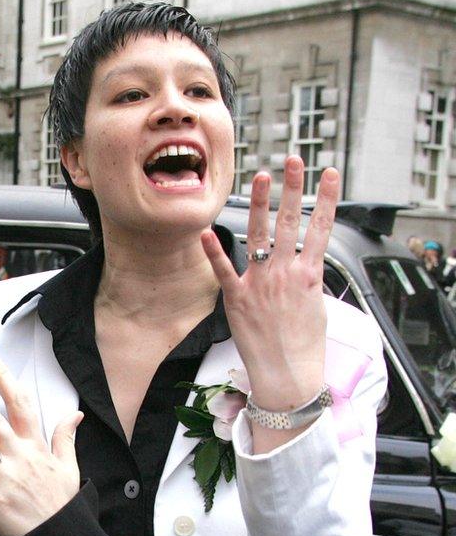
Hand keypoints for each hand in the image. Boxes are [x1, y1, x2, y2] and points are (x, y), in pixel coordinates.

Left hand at [202, 155, 335, 412]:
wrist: (288, 374)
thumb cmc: (305, 345)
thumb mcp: (317, 306)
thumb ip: (308, 280)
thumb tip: (305, 266)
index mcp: (310, 274)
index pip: (321, 227)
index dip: (325, 198)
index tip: (328, 172)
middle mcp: (286, 273)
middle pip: (290, 222)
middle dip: (292, 188)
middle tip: (293, 161)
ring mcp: (260, 283)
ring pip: (259, 235)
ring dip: (260, 204)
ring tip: (261, 178)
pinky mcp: (237, 298)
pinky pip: (224, 269)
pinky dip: (215, 250)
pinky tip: (208, 230)